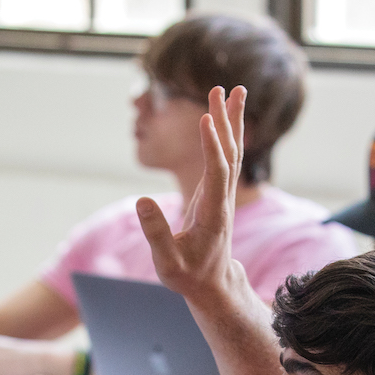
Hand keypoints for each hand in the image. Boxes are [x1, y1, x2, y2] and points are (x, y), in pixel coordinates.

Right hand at [138, 86, 248, 307]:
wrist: (211, 284)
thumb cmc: (188, 276)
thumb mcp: (167, 262)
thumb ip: (156, 232)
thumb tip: (141, 201)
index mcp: (213, 215)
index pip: (216, 174)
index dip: (211, 147)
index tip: (205, 118)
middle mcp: (223, 200)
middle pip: (230, 154)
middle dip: (225, 121)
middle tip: (221, 89)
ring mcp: (222, 195)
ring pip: (232, 153)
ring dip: (232, 121)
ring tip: (233, 90)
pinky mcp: (217, 193)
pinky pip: (225, 158)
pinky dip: (225, 134)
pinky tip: (223, 116)